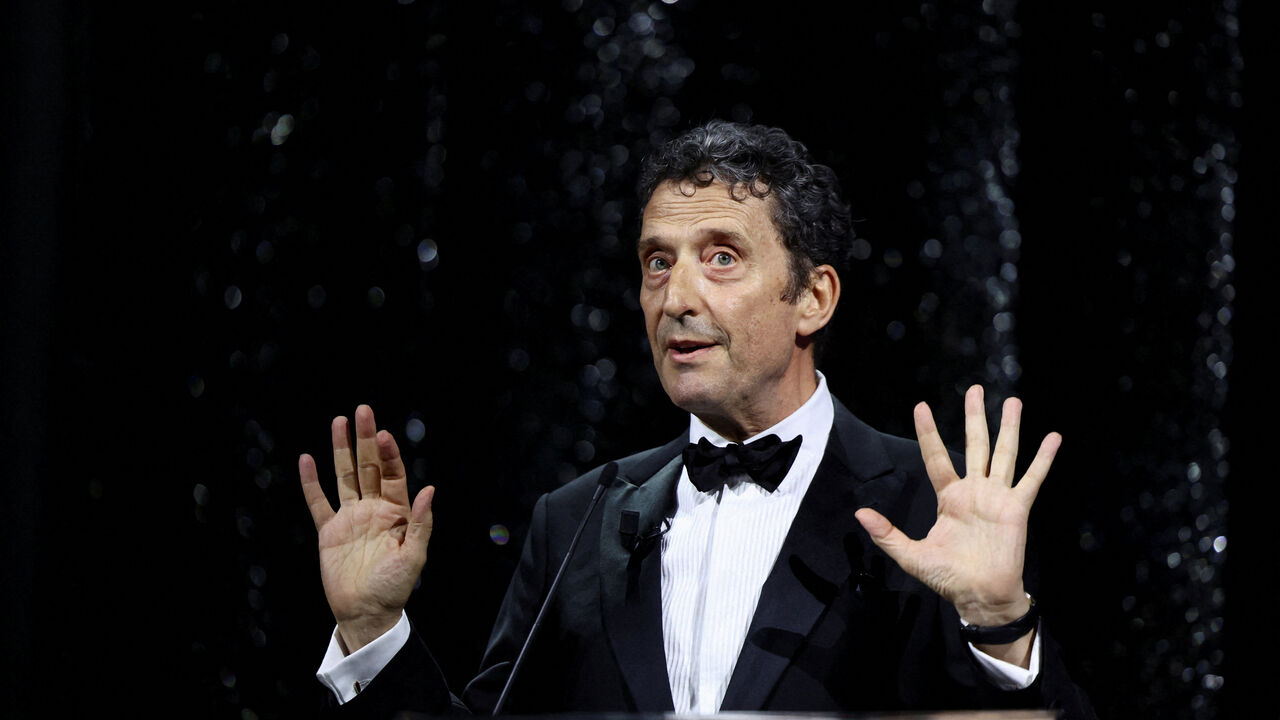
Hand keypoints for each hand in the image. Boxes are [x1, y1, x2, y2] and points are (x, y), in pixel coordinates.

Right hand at [299, 405, 433, 653]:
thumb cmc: (395, 587)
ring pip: (344, 476)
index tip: (383, 433)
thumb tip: (430, 488)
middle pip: (368, 467)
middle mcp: (373, 509)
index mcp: (396, 512)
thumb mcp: (414, 556)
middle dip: (366, 439)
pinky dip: (311, 482)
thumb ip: (420, 522)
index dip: (389, 454)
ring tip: (340, 421)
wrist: (366, 612)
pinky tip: (307, 459)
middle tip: (363, 410)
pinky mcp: (329, 531)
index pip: (393, 474)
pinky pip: (318, 502)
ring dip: (341, 450)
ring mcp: (350, 518)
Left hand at [854, 385, 1058, 662]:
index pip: (937, 457)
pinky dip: (1042, 459)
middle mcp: (974, 491)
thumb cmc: (948, 578)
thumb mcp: (912, 556)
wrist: (980, 596)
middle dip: (975, 417)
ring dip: (1009, 428)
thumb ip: (887, 534)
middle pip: (975, 445)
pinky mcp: (1017, 508)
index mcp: (949, 497)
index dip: (929, 433)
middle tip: (976, 389)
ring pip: (1004, 454)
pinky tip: (1052, 437)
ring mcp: (997, 497)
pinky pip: (1031, 479)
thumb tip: (859, 513)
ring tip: (1013, 401)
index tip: (921, 406)